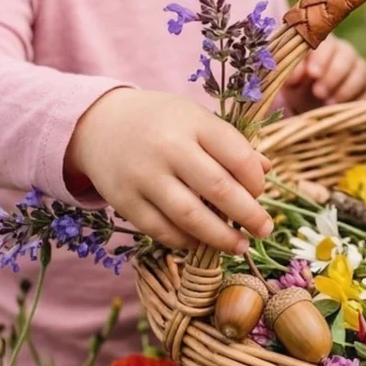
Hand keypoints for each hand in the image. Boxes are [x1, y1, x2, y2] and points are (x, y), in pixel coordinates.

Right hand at [65, 88, 273, 253]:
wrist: (99, 123)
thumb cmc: (162, 122)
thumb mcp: (197, 119)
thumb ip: (231, 144)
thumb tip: (266, 170)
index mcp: (194, 123)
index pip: (238, 157)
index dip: (256, 181)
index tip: (260, 192)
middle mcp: (169, 148)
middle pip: (219, 189)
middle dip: (249, 215)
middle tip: (265, 229)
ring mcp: (144, 176)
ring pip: (190, 216)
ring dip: (220, 237)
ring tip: (240, 246)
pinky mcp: (124, 200)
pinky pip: (160, 229)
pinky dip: (185, 241)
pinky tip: (201, 244)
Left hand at [281, 36, 365, 111]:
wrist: (310, 104)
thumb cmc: (298, 86)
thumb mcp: (288, 80)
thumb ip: (289, 74)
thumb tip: (294, 77)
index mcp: (322, 45)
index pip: (326, 43)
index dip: (321, 57)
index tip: (312, 74)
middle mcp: (344, 52)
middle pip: (347, 55)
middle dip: (333, 74)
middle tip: (319, 93)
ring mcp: (359, 69)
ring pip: (362, 71)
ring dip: (346, 88)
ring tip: (329, 104)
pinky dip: (359, 99)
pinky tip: (344, 108)